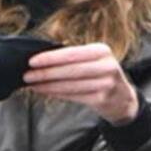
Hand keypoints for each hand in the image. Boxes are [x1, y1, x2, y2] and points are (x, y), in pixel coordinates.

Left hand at [23, 44, 139, 123]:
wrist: (123, 99)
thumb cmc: (102, 76)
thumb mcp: (94, 61)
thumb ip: (73, 58)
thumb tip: (43, 59)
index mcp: (101, 51)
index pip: (71, 53)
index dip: (50, 58)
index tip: (32, 61)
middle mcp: (106, 66)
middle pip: (69, 70)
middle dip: (45, 73)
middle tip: (27, 74)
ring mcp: (105, 83)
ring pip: (70, 84)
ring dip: (48, 85)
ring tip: (32, 84)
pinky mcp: (102, 99)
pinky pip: (73, 96)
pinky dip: (57, 93)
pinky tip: (45, 91)